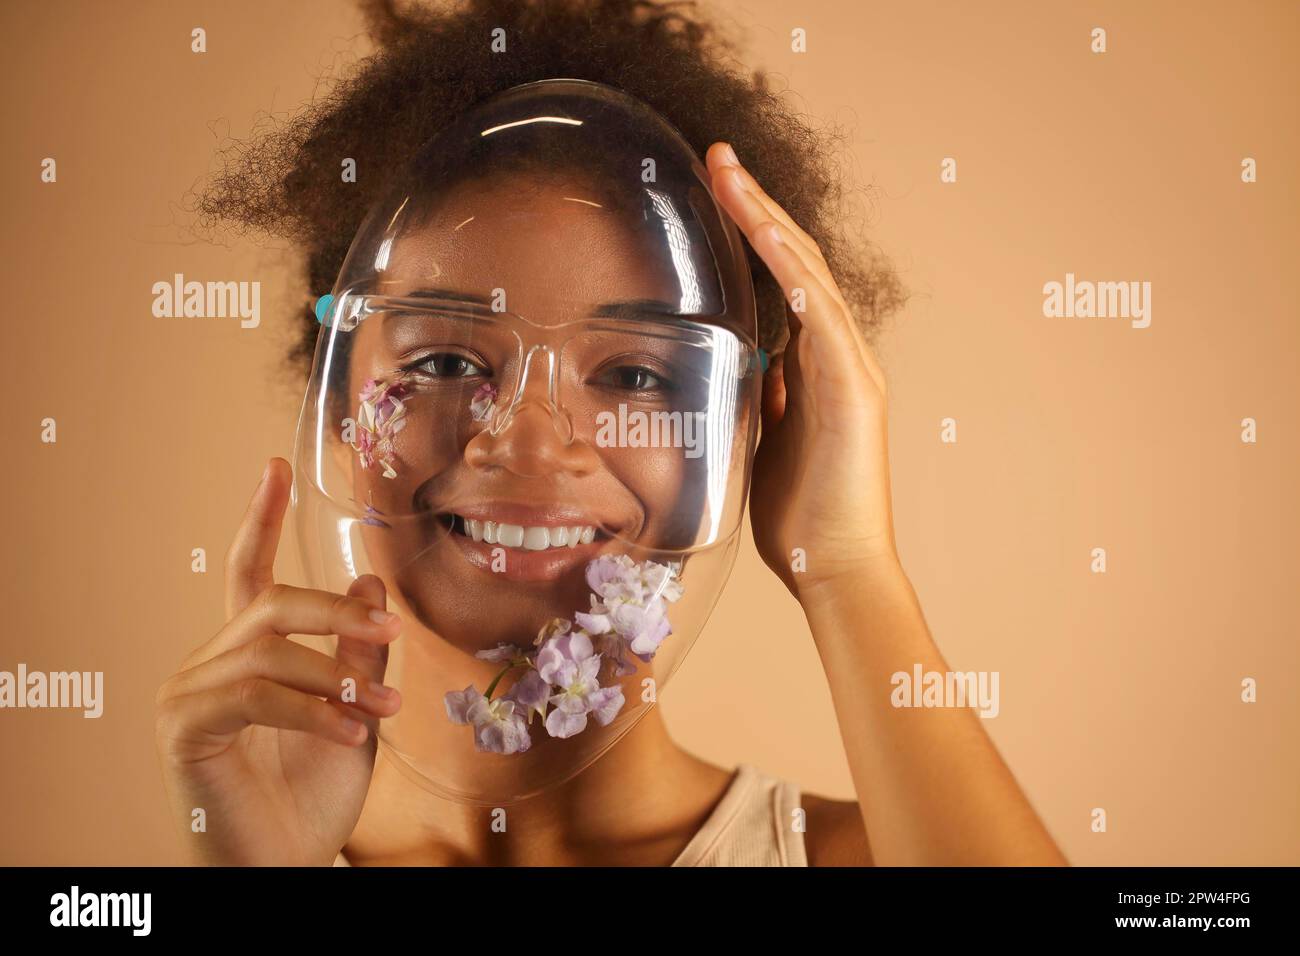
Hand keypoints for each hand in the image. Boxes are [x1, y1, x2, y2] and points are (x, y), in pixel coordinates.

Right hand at [154, 458, 401, 864]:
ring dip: (336, 673)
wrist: (283, 865)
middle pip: (271, 603)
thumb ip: (356, 650)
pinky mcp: (183, 728)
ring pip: (268, 647)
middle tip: (394, 635)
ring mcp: (188, 694)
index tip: (275, 466)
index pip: (249, 573)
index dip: (262, 519)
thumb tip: (368, 582)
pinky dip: (310, 707)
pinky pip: (253, 693)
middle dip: (336, 613)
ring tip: (383, 709)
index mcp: (247, 655)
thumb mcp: (354, 710)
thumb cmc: (313, 796)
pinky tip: (350, 729)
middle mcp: (209, 664)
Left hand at [706, 143, 900, 601]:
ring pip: (809, 273)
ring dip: (767, 220)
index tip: (715, 190)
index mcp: (815, 365)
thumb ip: (763, 399)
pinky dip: (793, 270)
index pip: (782, 280)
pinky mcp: (853, 389)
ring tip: (729, 173)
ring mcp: (851, 367)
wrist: (834, 569)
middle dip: (755, 205)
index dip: (751, 231)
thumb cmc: (797, 517)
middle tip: (716, 156)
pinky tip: (763, 230)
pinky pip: (821, 315)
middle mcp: (838, 355)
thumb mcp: (763, 441)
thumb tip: (750, 366)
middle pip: (795, 260)